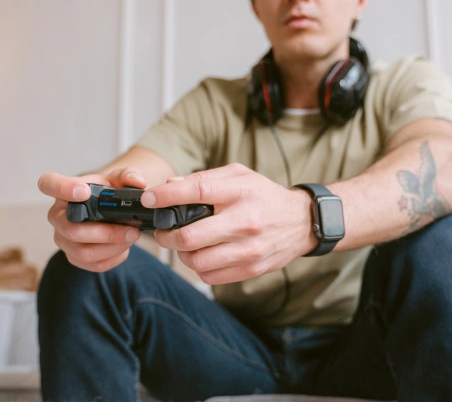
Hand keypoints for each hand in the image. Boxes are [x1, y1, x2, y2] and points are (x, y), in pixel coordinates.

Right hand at [37, 167, 145, 271]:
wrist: (109, 210)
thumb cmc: (107, 193)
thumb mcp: (119, 179)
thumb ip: (129, 175)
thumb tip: (137, 182)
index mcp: (63, 192)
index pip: (48, 184)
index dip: (62, 188)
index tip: (84, 192)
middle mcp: (57, 216)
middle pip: (72, 230)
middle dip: (106, 233)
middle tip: (132, 230)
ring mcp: (63, 239)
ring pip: (83, 252)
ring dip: (113, 247)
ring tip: (131, 238)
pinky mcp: (74, 257)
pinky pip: (92, 264)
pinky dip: (113, 258)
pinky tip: (124, 247)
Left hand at [141, 163, 316, 284]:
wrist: (302, 222)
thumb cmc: (264, 195)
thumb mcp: (239, 175)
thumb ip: (205, 179)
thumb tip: (169, 186)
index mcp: (240, 192)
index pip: (197, 192)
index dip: (167, 196)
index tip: (150, 198)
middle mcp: (244, 221)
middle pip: (189, 236)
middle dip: (166, 235)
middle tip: (162, 231)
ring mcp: (248, 249)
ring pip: (196, 260)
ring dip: (181, 254)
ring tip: (184, 244)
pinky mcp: (250, 268)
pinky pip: (209, 275)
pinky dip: (198, 266)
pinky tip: (203, 254)